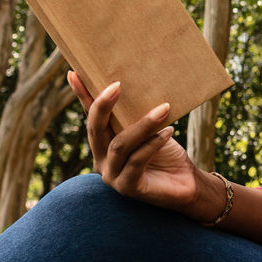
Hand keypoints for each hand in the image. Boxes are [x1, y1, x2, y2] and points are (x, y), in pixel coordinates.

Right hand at [68, 72, 200, 212]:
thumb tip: (134, 81)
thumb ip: (136, 114)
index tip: (74, 73)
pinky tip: (168, 132)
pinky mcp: (127, 188)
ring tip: (164, 108)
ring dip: (143, 125)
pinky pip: (137, 161)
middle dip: (104, 105)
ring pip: (120, 145)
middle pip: (96, 129)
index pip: (90, 116)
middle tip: (118, 85)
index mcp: (103, 143)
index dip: (81, 95)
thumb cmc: (167, 152)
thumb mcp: (150, 128)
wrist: (187, 182)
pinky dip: (153, 144)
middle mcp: (101, 160)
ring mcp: (112, 175)